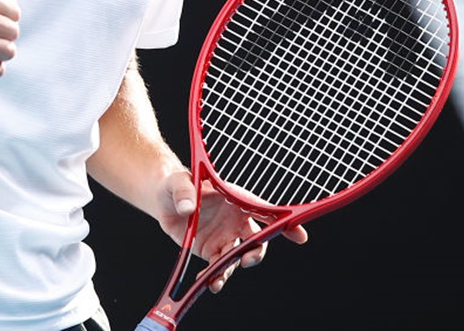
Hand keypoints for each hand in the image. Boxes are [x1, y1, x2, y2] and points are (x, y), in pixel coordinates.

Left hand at [157, 171, 308, 292]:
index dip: (284, 222)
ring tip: (216, 279)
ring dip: (231, 270)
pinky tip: (206, 280)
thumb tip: (188, 207)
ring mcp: (225, 237)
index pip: (266, 210)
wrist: (163, 199)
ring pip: (238, 257)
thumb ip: (184, 192)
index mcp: (236, 199)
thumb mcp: (178, 182)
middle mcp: (236, 220)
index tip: (300, 236)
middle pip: (257, 239)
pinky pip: (218, 267)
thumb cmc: (176, 183)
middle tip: (245, 260)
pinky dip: (215, 277)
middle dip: (257, 252)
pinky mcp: (211, 251)